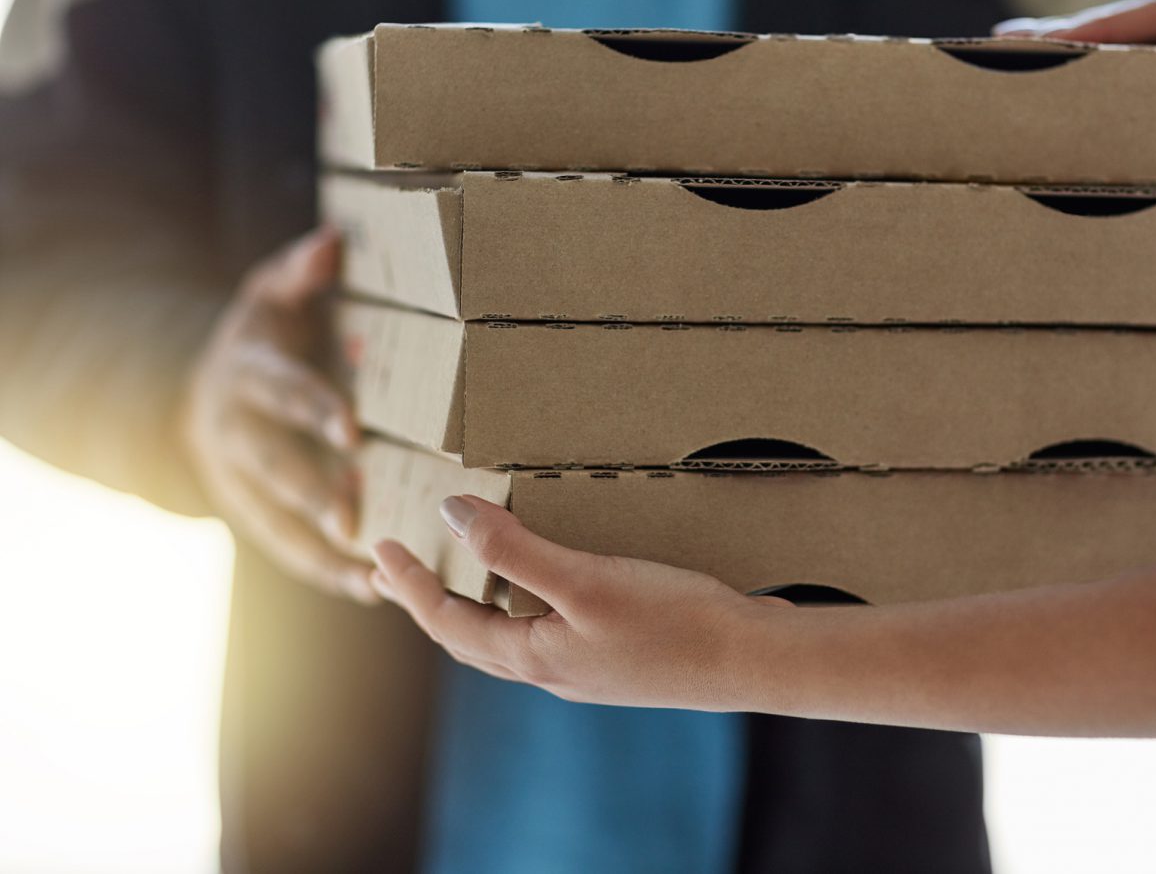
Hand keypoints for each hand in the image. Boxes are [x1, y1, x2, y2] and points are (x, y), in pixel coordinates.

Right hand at [181, 227, 375, 602]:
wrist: (204, 390)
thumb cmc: (262, 335)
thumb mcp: (271, 293)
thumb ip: (300, 273)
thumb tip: (331, 244)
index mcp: (245, 375)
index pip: (278, 391)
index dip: (311, 408)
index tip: (350, 430)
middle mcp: (234, 433)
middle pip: (271, 467)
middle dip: (311, 492)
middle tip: (354, 516)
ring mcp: (238, 480)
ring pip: (275, 521)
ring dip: (323, 550)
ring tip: (374, 573)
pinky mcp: (251, 514)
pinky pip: (286, 549)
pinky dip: (326, 572)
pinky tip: (372, 591)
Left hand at [370, 494, 789, 706]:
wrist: (750, 661)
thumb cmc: (672, 622)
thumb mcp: (585, 579)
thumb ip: (515, 549)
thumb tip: (452, 514)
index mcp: (533, 656)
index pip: (446, 622)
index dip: (408, 586)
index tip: (377, 549)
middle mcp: (552, 670)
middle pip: (469, 638)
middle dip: (428, 602)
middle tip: (396, 569)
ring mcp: (586, 667)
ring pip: (508, 638)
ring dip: (473, 605)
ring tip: (462, 573)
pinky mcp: (618, 657)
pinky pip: (547, 630)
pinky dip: (523, 603)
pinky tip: (546, 584)